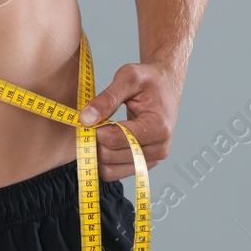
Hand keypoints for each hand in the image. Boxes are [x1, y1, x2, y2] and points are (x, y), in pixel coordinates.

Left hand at [78, 62, 181, 181]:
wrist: (165, 86)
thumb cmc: (149, 80)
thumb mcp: (128, 77)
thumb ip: (106, 99)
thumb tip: (85, 119)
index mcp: (158, 127)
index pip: (114, 139)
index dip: (95, 129)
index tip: (89, 116)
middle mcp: (159, 148)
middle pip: (109, 157)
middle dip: (95, 140)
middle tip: (93, 122)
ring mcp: (153, 160)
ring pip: (109, 170)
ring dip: (98, 152)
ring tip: (101, 130)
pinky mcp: (144, 165)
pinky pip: (114, 173)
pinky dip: (103, 160)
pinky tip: (107, 140)